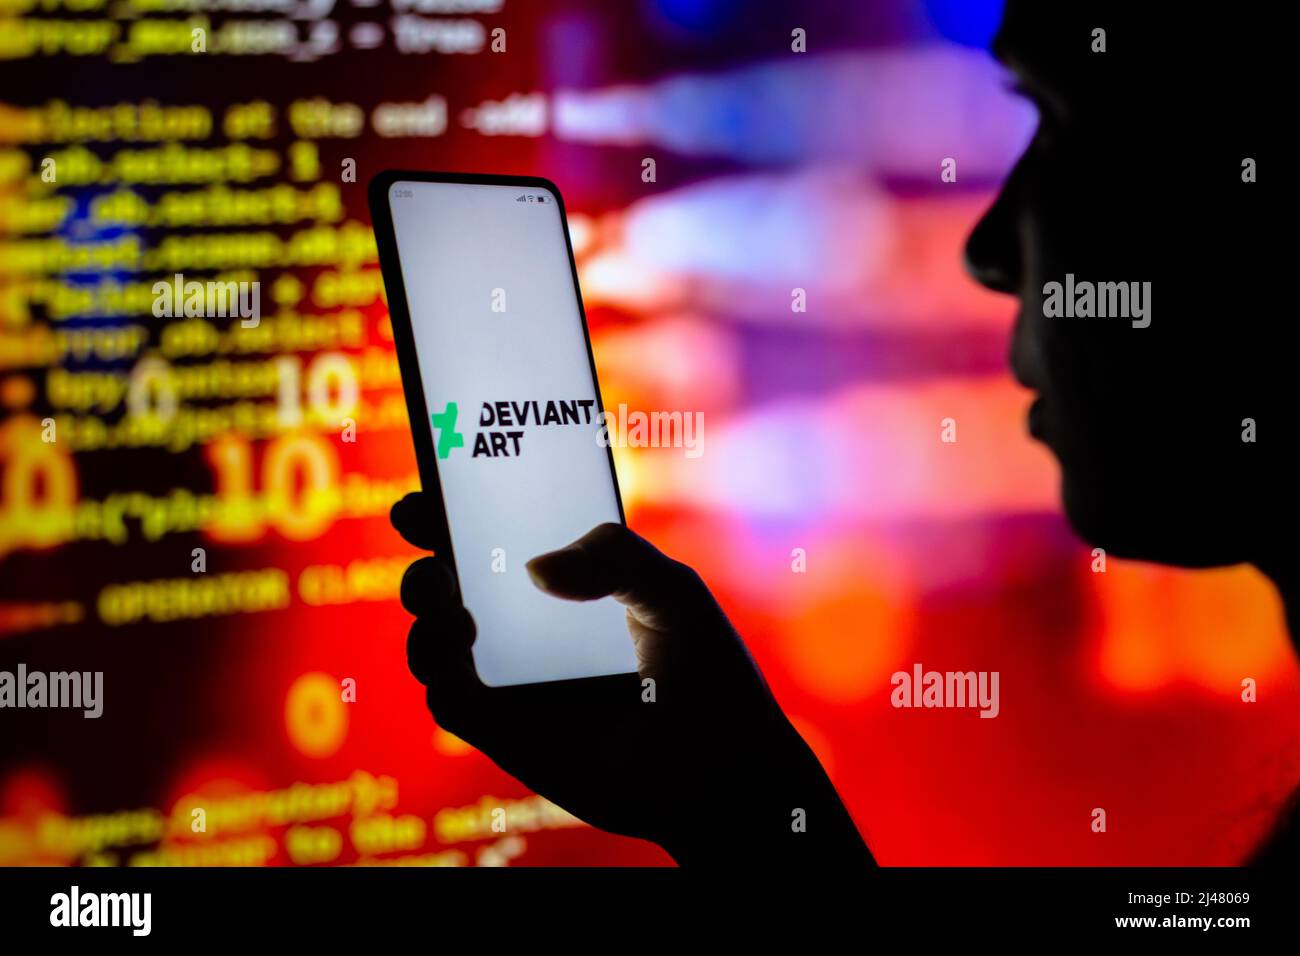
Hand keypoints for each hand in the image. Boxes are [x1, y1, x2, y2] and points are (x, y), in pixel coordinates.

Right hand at [392, 492, 873, 866]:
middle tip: (432, 546)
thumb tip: (534, 570)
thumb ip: (614, 556)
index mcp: (566, 583)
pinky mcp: (504, 732)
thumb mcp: (672, 592)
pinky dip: (438, 669)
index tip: (430, 491)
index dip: (453, 512)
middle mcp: (527, 629)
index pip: (494, 538)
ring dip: (424, 613)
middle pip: (448, 586)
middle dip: (426, 561)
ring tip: (449, 600)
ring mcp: (511, 680)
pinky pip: (448, 699)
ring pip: (433, 641)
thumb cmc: (708, 677)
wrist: (724, 771)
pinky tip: (462, 648)